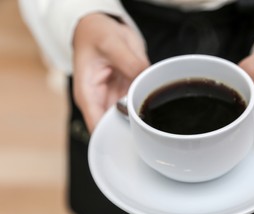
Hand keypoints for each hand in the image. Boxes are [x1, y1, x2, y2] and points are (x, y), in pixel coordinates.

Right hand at [73, 13, 149, 131]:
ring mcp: (115, 98)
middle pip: (116, 128)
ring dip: (142, 119)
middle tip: (151, 130)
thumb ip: (129, 63)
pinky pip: (139, 104)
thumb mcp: (111, 43)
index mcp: (89, 95)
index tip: (132, 139)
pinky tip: (157, 104)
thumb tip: (146, 78)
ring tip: (156, 119)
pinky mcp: (127, 93)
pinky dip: (147, 105)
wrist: (100, 26)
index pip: (98, 127)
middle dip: (133, 131)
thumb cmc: (95, 34)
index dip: (113, 137)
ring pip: (130, 119)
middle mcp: (101, 101)